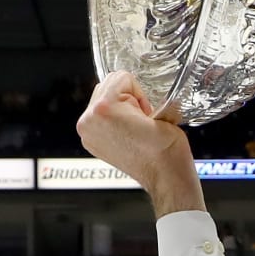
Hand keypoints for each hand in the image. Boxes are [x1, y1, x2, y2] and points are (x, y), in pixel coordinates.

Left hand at [76, 72, 203, 215]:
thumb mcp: (158, 108)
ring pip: (102, 101)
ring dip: (120, 108)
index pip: (122, 78)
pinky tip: (127, 134)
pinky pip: (100, 118)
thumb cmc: (166, 150)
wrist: (166, 177)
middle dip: (126, 98)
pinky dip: (114, 121)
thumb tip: (127, 91)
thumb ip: (135, 94)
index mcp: (104, 108)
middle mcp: (89, 120)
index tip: (145, 112)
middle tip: (140, 120)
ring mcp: (88, 133)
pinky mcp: (91, 142)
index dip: (140, 93)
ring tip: (134, 128)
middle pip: (106, 87)